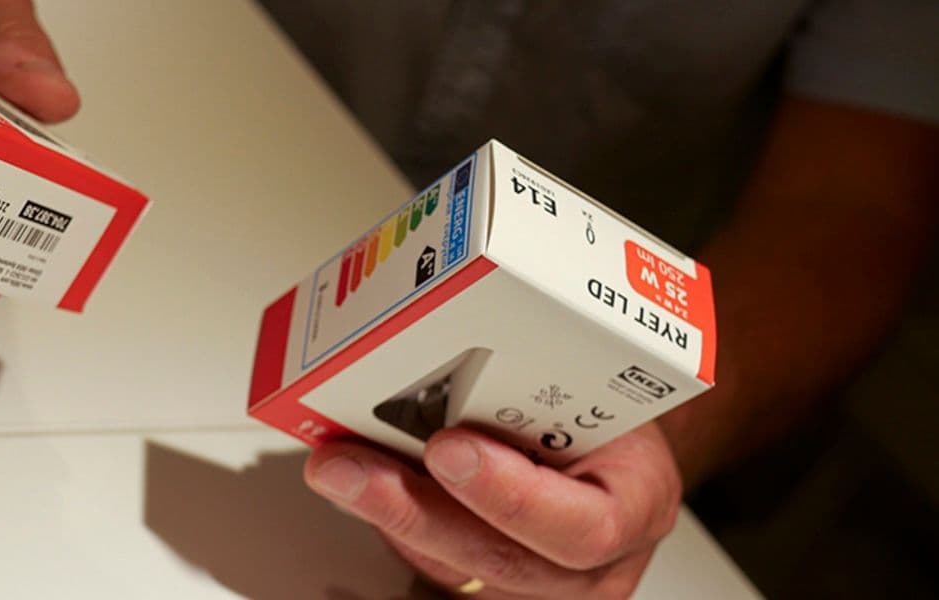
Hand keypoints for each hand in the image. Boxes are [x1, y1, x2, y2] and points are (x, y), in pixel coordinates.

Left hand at [304, 423, 681, 598]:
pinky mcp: (495, 592)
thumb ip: (532, 391)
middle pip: (501, 559)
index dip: (510, 495)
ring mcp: (545, 589)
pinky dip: (390, 530)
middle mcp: (596, 566)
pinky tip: (354, 493)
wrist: (614, 450)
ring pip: (456, 574)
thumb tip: (433, 363)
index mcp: (637, 505)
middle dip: (411, 509)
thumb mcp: (595, 391)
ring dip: (385, 518)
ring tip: (338, 471)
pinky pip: (435, 576)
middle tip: (352, 467)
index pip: (584, 525)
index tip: (448, 450)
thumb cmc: (608, 418)